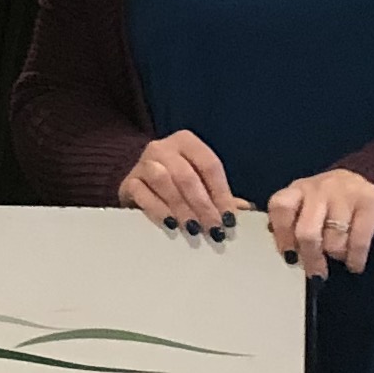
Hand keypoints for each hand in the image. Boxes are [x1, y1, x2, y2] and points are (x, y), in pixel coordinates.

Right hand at [119, 131, 238, 234]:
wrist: (138, 183)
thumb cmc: (176, 184)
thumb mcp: (199, 183)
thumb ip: (220, 195)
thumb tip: (245, 209)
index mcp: (187, 142)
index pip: (209, 165)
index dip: (221, 193)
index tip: (229, 219)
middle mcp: (163, 147)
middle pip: (187, 175)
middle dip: (203, 205)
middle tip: (213, 229)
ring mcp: (143, 163)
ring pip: (163, 181)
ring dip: (181, 207)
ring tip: (193, 229)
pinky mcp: (128, 181)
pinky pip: (142, 194)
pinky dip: (158, 210)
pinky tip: (171, 225)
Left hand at [264, 169, 373, 279]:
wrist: (362, 182)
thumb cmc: (327, 203)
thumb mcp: (304, 208)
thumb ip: (293, 228)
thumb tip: (291, 258)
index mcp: (297, 190)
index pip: (281, 208)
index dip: (282, 235)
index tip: (290, 256)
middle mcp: (319, 189)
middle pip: (307, 232)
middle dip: (311, 258)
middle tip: (316, 271)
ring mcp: (345, 193)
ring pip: (334, 241)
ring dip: (335, 256)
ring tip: (337, 255)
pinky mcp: (370, 202)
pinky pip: (359, 242)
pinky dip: (355, 259)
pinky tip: (354, 263)